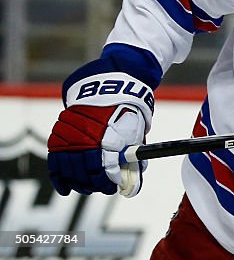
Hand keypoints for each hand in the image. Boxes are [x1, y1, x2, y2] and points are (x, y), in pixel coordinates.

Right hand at [47, 50, 157, 197]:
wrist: (108, 86)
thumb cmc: (126, 111)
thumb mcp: (135, 132)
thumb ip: (132, 157)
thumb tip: (134, 181)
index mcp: (110, 139)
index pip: (108, 171)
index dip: (110, 183)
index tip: (115, 187)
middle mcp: (89, 140)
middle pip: (88, 173)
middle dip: (96, 185)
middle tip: (102, 188)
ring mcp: (72, 138)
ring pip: (71, 171)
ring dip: (79, 183)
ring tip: (87, 188)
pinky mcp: (59, 136)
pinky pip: (56, 163)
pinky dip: (60, 178)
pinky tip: (66, 188)